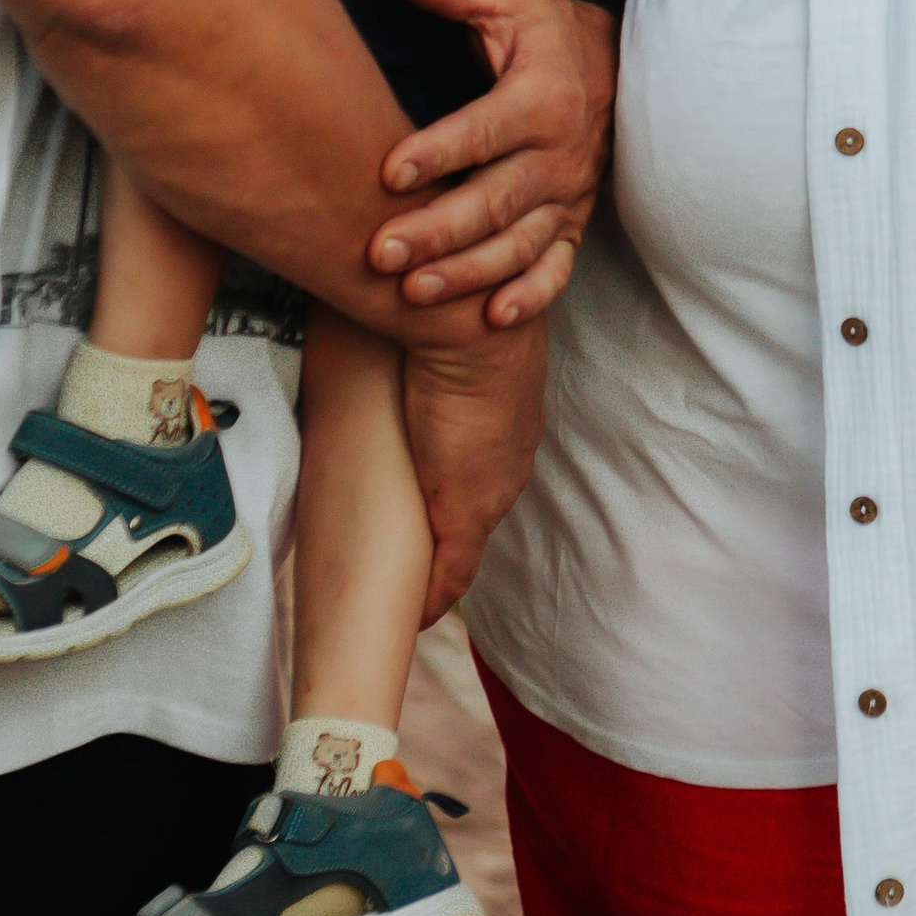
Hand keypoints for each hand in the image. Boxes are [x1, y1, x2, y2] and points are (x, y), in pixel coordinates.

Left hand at [371, 0, 614, 324]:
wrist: (615, 65)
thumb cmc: (544, 26)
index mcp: (542, 96)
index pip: (486, 130)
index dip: (438, 151)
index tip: (387, 171)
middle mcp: (560, 154)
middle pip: (497, 201)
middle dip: (439, 230)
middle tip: (380, 252)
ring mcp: (568, 196)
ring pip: (519, 245)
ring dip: (468, 273)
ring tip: (412, 294)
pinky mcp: (573, 223)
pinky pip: (558, 269)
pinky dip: (530, 296)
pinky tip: (491, 318)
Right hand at [402, 323, 547, 619]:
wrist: (473, 320)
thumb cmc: (455, 310)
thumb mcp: (445, 329)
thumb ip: (434, 332)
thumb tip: (406, 300)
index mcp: (510, 422)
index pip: (488, 470)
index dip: (460, 489)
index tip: (434, 504)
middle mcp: (509, 461)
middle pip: (481, 511)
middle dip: (451, 531)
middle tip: (412, 549)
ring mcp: (489, 490)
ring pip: (466, 543)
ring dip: (438, 564)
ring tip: (404, 580)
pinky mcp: (464, 511)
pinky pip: (453, 572)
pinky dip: (434, 597)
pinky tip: (414, 614)